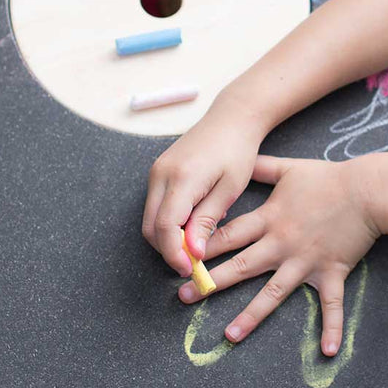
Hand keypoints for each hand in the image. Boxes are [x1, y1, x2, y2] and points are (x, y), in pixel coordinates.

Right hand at [142, 100, 268, 276]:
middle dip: (168, 250)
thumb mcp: (230, 189)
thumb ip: (208, 220)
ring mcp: (156, 171)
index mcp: (182, 178)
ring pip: (150, 218)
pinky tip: (194, 221)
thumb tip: (193, 252)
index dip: (174, 254)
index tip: (190, 269)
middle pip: (150, 227)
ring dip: (168, 237)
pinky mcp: (158, 170)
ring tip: (197, 241)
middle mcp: (161, 174)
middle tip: (193, 263)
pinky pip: (156, 205)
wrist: (231, 118)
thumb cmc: (237, 151)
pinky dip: (169, 221)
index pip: (165, 227)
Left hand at [178, 154, 379, 355]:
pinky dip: (331, 328)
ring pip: (273, 293)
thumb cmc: (328, 178)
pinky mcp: (331, 272)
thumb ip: (261, 167)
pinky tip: (327, 351)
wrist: (366, 191)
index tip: (178, 258)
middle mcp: (282, 244)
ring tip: (229, 336)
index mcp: (270, 219)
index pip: (228, 235)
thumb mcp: (288, 168)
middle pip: (241, 266)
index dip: (201, 246)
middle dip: (210, 282)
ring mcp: (305, 262)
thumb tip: (240, 159)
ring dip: (251, 316)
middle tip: (184, 297)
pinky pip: (331, 305)